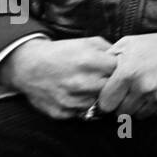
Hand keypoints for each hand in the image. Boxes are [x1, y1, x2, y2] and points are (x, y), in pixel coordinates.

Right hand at [0, 37, 117, 119]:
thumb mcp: (87, 42)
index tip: (121, 70)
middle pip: (113, 90)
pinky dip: (85, 107)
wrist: (28, 67)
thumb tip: (128, 59)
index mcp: (89, 62)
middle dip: (114, 86)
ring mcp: (71, 100)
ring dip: (100, 98)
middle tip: (110, 82)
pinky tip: (80, 96)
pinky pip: (83, 113)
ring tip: (93, 88)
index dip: (123, 71)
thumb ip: (110, 49)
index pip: (121, 71)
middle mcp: (81, 82)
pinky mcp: (62, 113)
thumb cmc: (62, 53)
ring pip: (100, 104)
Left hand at [96, 18, 156, 118]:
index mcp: (128, 72)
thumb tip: (94, 74)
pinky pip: (156, 113)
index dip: (107, 101)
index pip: (106, 104)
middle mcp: (143, 86)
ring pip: (138, 115)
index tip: (111, 97)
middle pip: (121, 113)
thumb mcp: (129, 43)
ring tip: (143, 93)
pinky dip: (154, 106)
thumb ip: (108, 59)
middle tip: (128, 95)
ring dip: (138, 107)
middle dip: (121, 106)